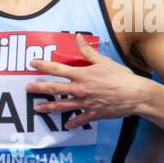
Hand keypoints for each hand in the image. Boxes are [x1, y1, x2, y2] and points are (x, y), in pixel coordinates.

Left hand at [25, 33, 151, 128]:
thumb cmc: (121, 77)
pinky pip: (80, 119)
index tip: (32, 64)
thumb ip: (88, 51)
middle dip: (39, 88)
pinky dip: (72, 123)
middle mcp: (80, 89)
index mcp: (82, 75)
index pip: (57, 69)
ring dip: (48, 107)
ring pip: (62, 106)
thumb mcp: (104, 61)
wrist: (135, 94)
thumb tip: (78, 37)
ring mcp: (85, 103)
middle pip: (54, 89)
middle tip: (27, 88)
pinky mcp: (93, 114)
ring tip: (37, 108)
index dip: (43, 65)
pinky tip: (66, 125)